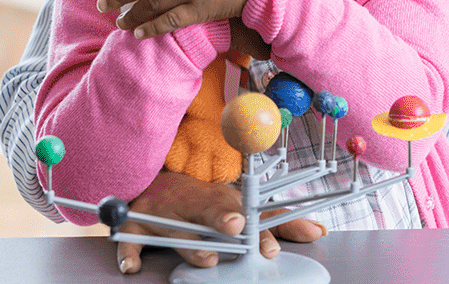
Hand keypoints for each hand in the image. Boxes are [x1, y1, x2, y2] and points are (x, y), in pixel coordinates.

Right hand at [115, 170, 325, 273]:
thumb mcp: (242, 206)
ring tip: (207, 258)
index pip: (244, 213)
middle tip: (237, 228)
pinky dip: (129, 252)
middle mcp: (194, 205)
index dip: (258, 230)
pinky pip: (130, 240)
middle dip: (223, 219)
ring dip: (190, 245)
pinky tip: (133, 267)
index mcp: (223, 199)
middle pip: (210, 211)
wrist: (155, 182)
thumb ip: (278, 221)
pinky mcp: (136, 226)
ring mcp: (165, 215)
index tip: (270, 247)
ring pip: (176, 230)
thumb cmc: (205, 201)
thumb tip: (319, 231)